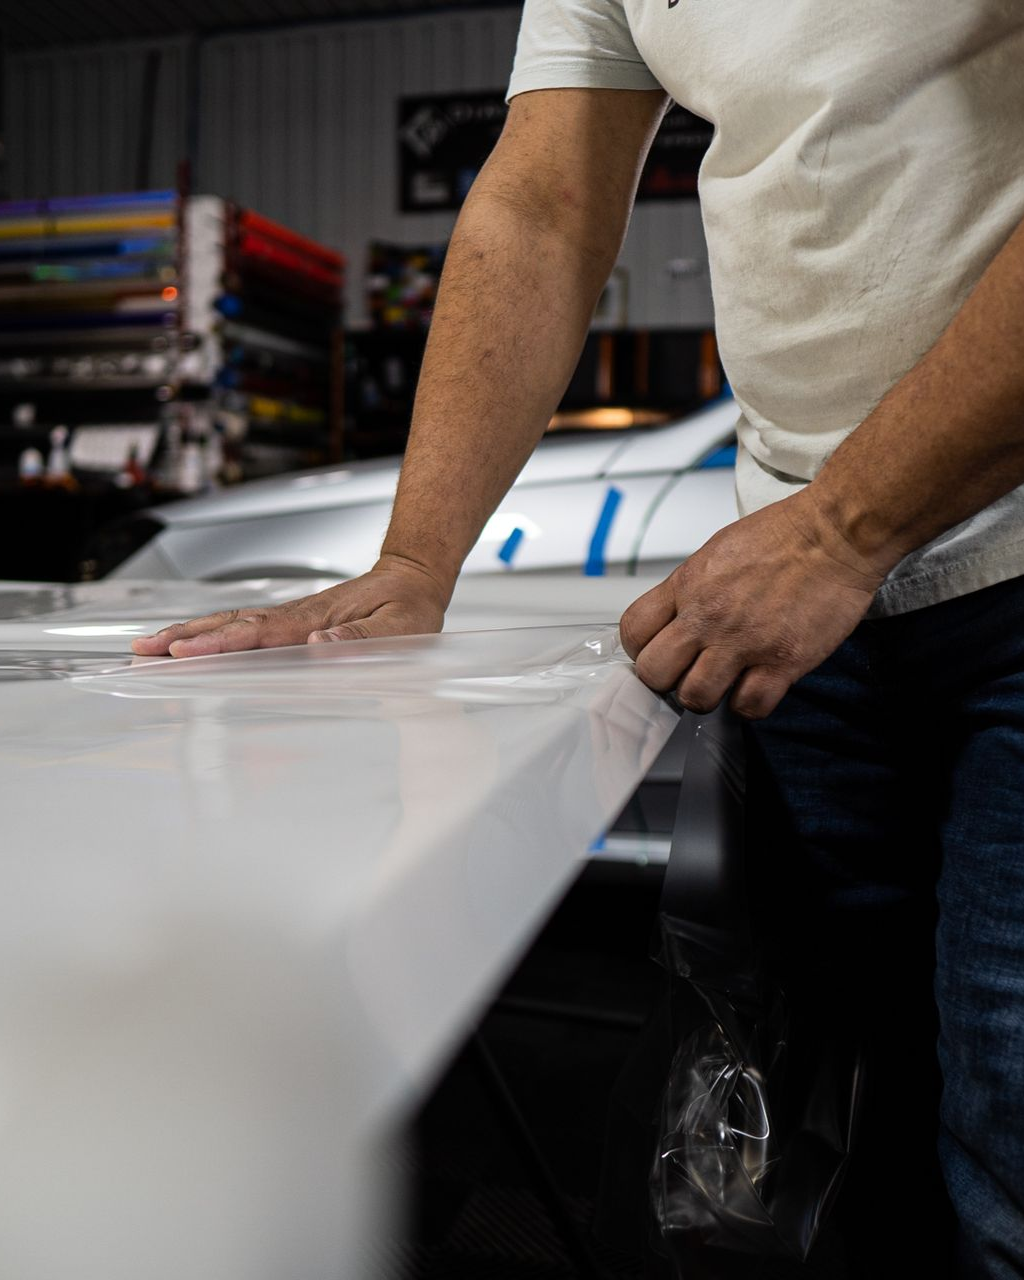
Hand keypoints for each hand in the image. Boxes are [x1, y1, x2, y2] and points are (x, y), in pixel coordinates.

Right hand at [130, 556, 449, 657]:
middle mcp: (293, 616)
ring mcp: (288, 618)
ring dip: (188, 635)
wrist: (412, 578)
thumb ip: (362, 637)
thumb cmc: (408, 607)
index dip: (219, 644)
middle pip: (228, 625)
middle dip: (183, 639)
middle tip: (142, 653)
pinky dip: (209, 635)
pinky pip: (242, 629)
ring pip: (228, 624)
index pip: (256, 633)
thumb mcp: (400, 627)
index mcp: (313, 619)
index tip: (185, 652)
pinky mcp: (289, 623)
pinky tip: (190, 644)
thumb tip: (320, 642)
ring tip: (148, 648)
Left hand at [619, 491, 888, 719]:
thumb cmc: (782, 535)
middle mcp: (708, 616)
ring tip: (724, 682)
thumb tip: (675, 619)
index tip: (658, 651)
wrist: (836, 533)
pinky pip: (749, 706)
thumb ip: (690, 588)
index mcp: (687, 585)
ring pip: (696, 697)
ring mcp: (744, 641)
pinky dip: (750, 704)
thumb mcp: (717, 550)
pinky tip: (757, 686)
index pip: (633, 631)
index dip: (640, 649)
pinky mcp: (782, 660)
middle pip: (655, 673)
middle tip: (687, 673)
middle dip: (667, 680)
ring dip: (707, 696)